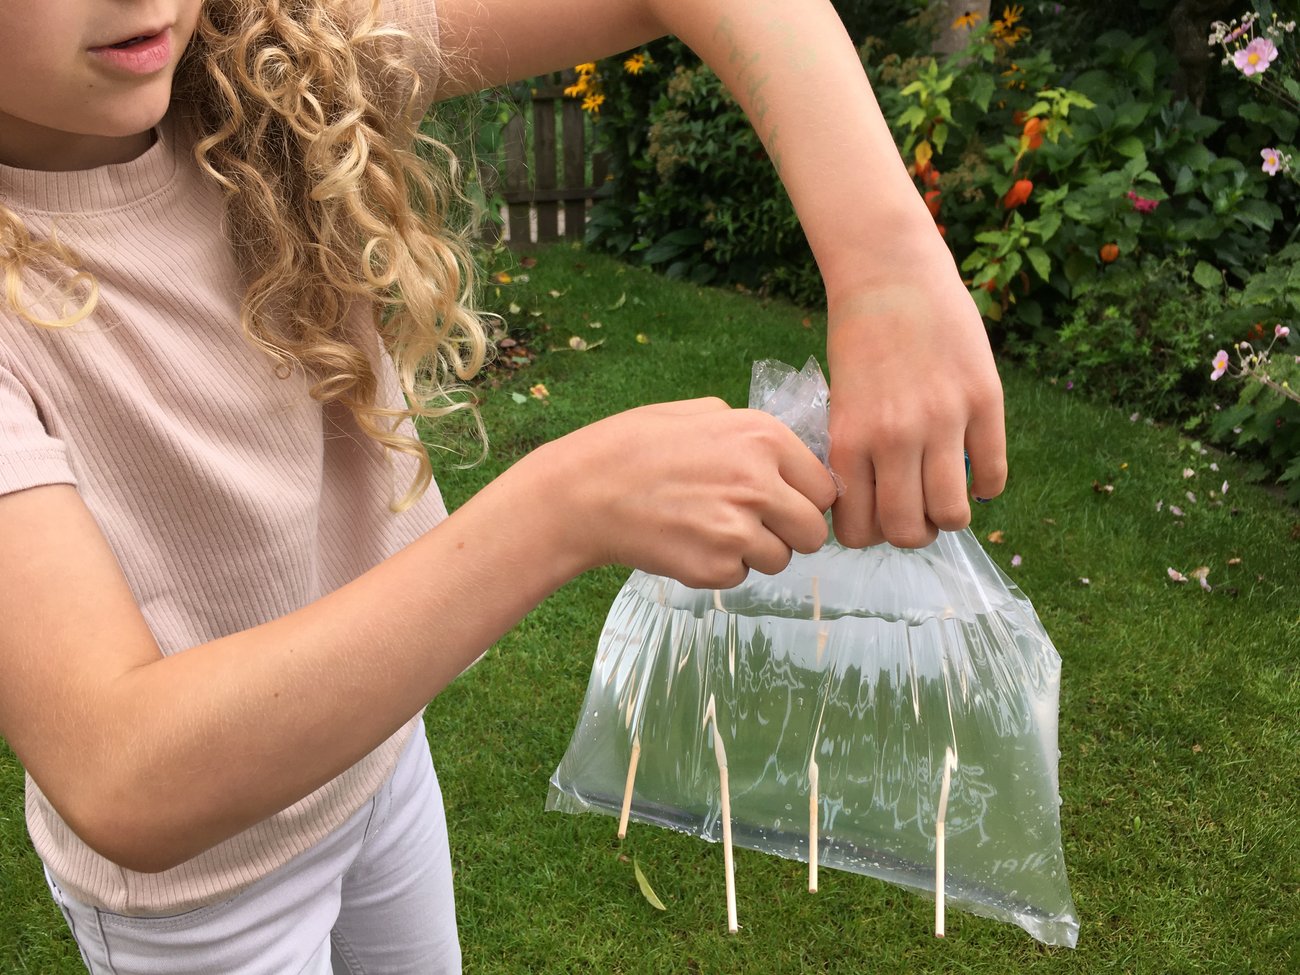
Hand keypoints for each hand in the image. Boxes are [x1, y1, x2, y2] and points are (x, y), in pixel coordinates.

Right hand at [527, 398, 838, 588]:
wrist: (582, 492)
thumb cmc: (633, 447)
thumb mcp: (696, 412)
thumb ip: (748, 431)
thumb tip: (784, 459)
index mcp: (763, 437)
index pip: (825, 486)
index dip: (804, 498)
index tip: (783, 502)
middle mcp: (760, 482)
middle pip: (813, 531)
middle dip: (789, 533)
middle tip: (754, 526)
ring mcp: (739, 529)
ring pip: (780, 560)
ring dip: (754, 553)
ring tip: (710, 530)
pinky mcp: (714, 567)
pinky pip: (740, 577)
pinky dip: (720, 568)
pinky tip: (687, 543)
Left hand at [825, 234, 1006, 548]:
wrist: (890, 275)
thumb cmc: (858, 339)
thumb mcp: (840, 403)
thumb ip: (856, 455)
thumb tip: (878, 508)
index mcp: (850, 440)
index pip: (858, 530)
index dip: (871, 534)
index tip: (878, 517)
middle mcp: (894, 437)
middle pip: (908, 532)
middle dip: (913, 533)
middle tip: (916, 513)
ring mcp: (943, 419)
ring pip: (953, 515)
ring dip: (950, 516)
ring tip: (946, 496)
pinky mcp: (984, 400)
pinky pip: (993, 474)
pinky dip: (986, 486)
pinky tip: (976, 471)